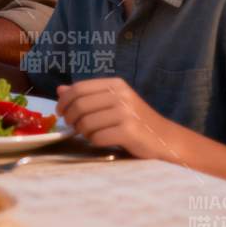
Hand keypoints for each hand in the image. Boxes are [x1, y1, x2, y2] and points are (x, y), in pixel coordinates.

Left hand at [55, 77, 177, 159]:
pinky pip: (98, 137)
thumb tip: (60, 90)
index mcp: (116, 84)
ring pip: (86, 123)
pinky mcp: (129, 131)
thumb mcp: (112, 103)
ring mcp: (126, 113)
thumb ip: (87, 96)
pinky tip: (103, 141)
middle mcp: (121, 95)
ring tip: (91, 134)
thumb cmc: (135, 121)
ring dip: (83, 132)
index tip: (60, 112)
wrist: (165, 139)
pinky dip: (95, 142)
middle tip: (73, 127)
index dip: (64, 101)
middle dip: (71, 119)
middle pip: (79, 106)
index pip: (78, 88)